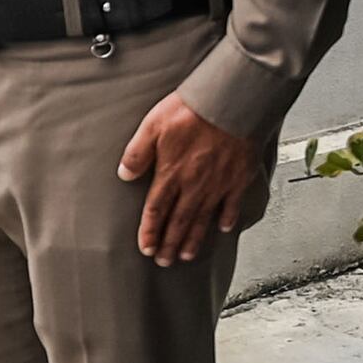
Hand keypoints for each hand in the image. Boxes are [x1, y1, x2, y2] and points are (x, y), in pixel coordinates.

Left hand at [119, 96, 271, 264]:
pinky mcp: (238, 177)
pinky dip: (226, 219)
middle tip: (163, 261)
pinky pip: (231, 204)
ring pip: (202, 219)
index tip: (146, 247)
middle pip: (178, 221)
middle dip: (169, 244)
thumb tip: (124, 174)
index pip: (156, 210)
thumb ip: (137, 153)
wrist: (232, 102)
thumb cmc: (192, 110)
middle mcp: (194, 184)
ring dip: (192, 239)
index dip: (150, 231)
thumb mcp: (153, 125)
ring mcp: (218, 183)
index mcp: (172, 173)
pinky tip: (222, 229)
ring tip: (185, 255)